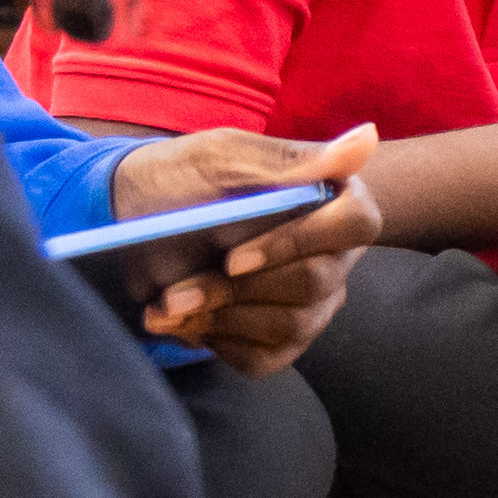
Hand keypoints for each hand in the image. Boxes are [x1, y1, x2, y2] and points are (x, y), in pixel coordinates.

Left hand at [116, 126, 385, 379]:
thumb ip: (291, 159)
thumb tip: (366, 138)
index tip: (233, 258)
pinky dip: (218, 343)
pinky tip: (187, 321)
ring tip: (169, 304)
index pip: (355, 225)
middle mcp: (332, 253)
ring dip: (219, 318)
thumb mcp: (223, 157)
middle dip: (235, 291)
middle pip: (314, 283)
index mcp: (330, 198)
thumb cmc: (180, 178)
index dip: (296, 245)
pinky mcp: (281, 338)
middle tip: (176, 291)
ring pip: (291, 325)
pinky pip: (265, 359)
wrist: (131, 218)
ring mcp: (312, 301)